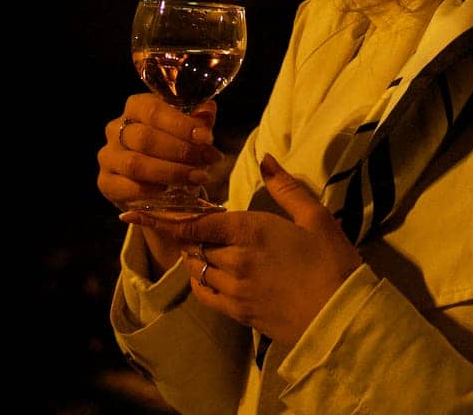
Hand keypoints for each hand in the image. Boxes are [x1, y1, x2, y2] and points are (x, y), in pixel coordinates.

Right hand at [98, 97, 222, 270]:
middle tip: (207, 160)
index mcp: (137, 106)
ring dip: (170, 172)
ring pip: (136, 164)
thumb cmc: (174, 146)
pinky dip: (149, 189)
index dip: (181, 124)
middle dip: (181, 151)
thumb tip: (208, 109)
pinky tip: (168, 190)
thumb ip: (199, 119)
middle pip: (145, 138)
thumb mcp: (189, 130)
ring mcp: (108, 155)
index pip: (154, 110)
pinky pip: (125, 187)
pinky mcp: (105, 182)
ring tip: (197, 177)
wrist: (158, 182)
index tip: (206, 138)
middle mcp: (116, 127)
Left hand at [120, 154, 362, 349]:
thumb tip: (265, 157)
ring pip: (199, 268)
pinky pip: (206, 294)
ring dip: (196, 254)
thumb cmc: (331, 260)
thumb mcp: (315, 216)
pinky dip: (201, 279)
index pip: (197, 223)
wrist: (338, 315)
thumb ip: (286, 186)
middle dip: (187, 232)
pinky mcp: (238, 313)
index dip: (165, 217)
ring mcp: (235, 290)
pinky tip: (207, 270)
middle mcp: (235, 260)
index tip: (135, 212)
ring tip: (201, 243)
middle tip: (183, 221)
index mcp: (251, 231)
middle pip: (194, 244)